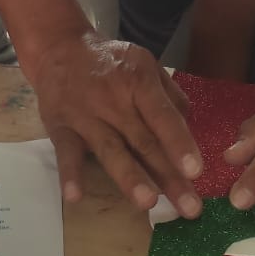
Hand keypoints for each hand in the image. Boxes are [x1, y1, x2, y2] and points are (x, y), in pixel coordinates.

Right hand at [32, 30, 202, 215]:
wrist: (58, 47)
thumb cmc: (109, 61)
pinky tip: (75, 196)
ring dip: (129, 177)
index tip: (196, 171)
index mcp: (138, 80)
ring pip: (110, 150)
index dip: (178, 143)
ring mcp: (85, 115)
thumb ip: (169, 95)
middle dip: (167, 176)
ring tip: (147, 202)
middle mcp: (113, 99)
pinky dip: (69, 174)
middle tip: (189, 208)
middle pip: (143, 142)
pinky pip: (66, 152)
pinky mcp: (60, 127)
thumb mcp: (144, 63)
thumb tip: (189, 129)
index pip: (161, 116)